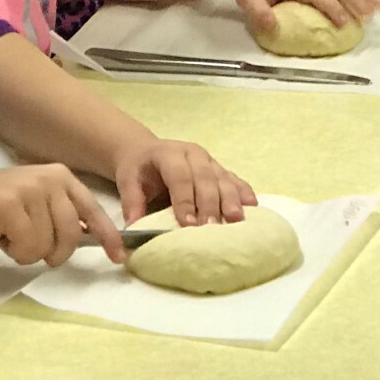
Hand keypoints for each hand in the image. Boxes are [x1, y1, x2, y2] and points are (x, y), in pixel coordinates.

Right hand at [0, 164, 123, 266]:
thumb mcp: (37, 200)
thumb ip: (61, 214)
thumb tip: (89, 238)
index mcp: (62, 176)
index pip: (93, 209)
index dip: (108, 236)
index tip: (119, 256)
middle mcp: (52, 178)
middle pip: (72, 235)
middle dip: (55, 253)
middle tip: (32, 250)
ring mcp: (32, 190)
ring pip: (47, 245)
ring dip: (27, 253)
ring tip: (10, 237)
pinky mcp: (11, 205)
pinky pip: (26, 246)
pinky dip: (13, 251)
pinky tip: (1, 237)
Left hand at [114, 138, 255, 226]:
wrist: (146, 151)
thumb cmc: (138, 169)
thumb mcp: (127, 180)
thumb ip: (131, 202)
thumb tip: (133, 228)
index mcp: (168, 154)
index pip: (179, 176)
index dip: (184, 199)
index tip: (187, 224)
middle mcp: (192, 154)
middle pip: (205, 178)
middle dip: (209, 203)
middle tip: (212, 227)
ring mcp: (209, 161)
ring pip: (223, 178)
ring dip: (231, 199)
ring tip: (236, 220)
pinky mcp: (219, 169)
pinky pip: (234, 179)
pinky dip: (243, 191)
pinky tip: (252, 205)